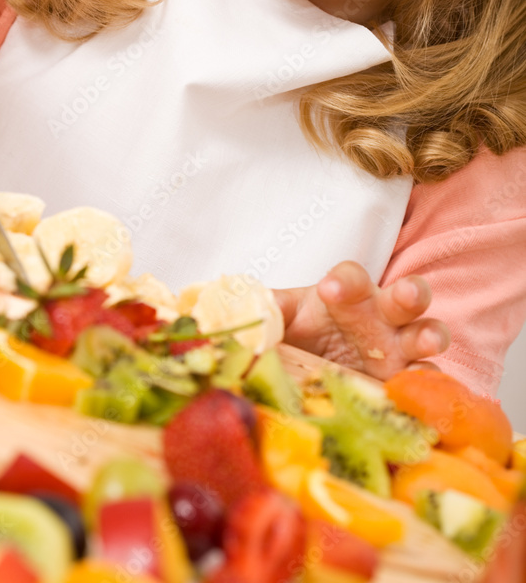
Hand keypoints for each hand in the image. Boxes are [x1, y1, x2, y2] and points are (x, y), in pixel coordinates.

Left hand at [273, 260, 450, 380]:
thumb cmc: (305, 333)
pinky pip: (428, 380)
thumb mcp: (284, 319)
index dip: (345, 281)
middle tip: (406, 294)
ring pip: (427, 332)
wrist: (319, 371)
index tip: (330, 290)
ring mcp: (400, 347)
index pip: (352, 276)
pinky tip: (425, 394)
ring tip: (425, 342)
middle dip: (409, 293)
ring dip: (429, 335)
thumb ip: (268, 312)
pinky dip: (430, 386)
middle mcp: (381, 315)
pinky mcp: (407, 379)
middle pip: (404, 296)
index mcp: (349, 294)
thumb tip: (241, 316)